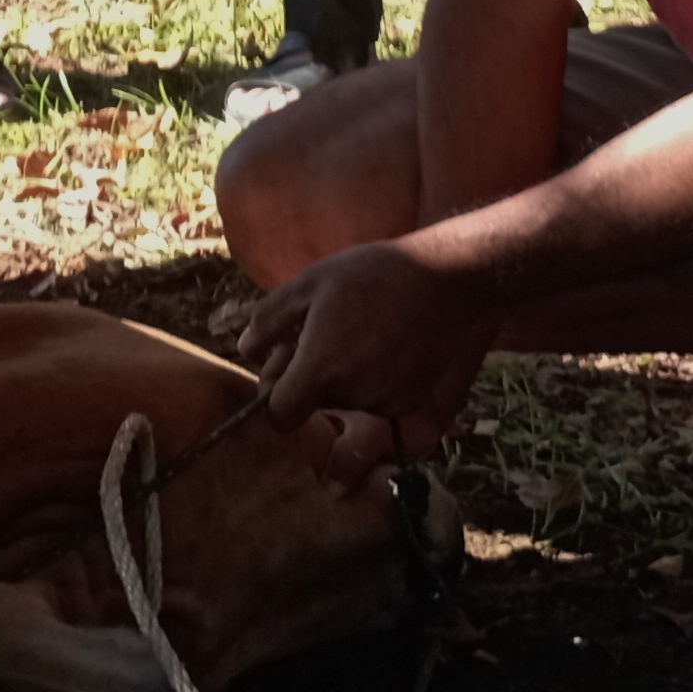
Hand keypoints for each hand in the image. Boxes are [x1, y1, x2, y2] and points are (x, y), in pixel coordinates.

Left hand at [237, 238, 493, 483]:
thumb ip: (268, 321)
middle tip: (317, 332)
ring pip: (346, 402)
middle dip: (309, 377)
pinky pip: (377, 401)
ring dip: (342, 377)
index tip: (284, 367)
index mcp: (320, 371)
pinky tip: (382, 343)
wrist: (445, 279)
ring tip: (355, 330)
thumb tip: (247, 351)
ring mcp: (385, 402)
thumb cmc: (370, 275)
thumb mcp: (307, 284)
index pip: (280, 416)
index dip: (275, 396)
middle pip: (313, 405)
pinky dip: (373, 381)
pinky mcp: (412, 402)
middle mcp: (352, 397)